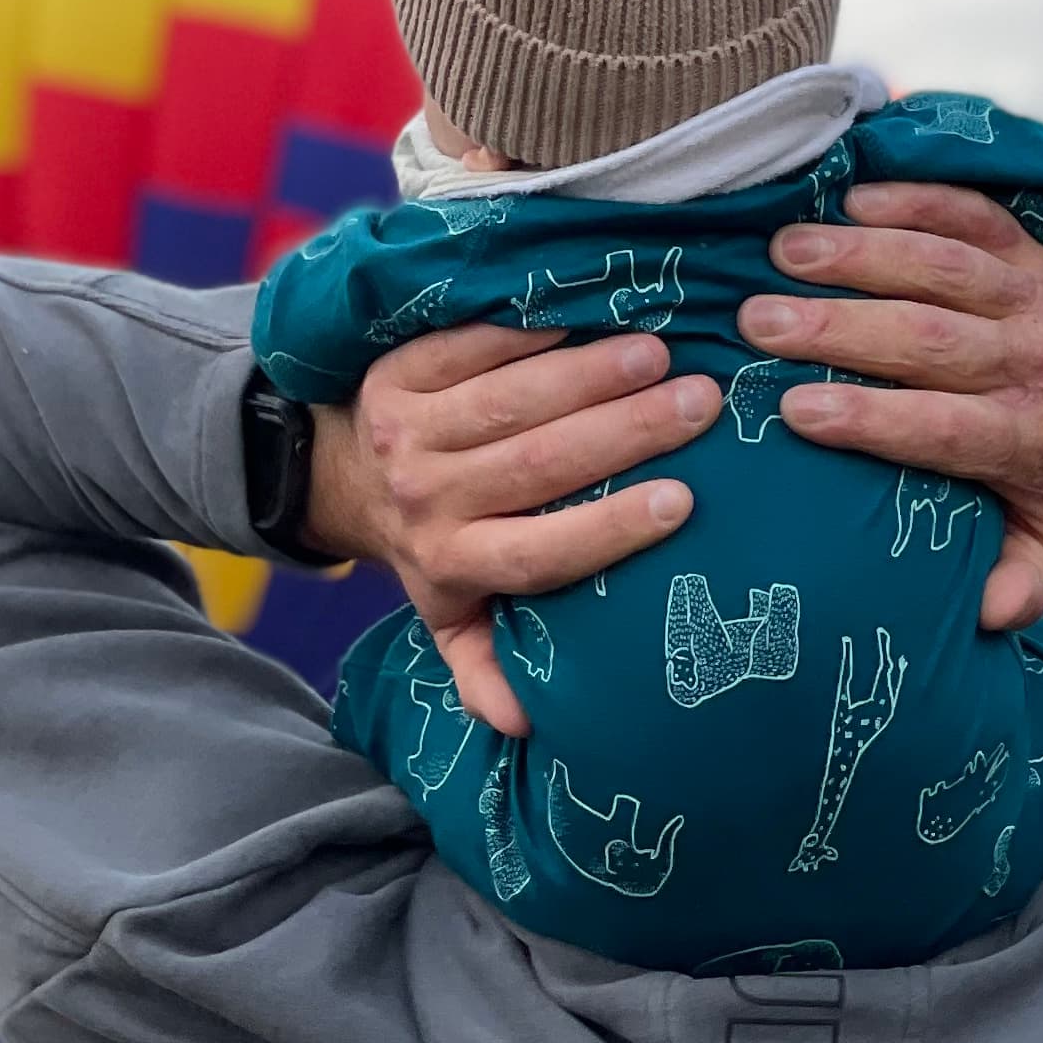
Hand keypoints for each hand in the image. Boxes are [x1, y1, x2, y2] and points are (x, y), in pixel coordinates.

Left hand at [304, 325, 721, 735]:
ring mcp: (405, 434)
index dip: (609, 529)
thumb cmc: (434, 546)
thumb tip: (527, 728)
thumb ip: (486, 667)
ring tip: (658, 352)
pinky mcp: (395, 376)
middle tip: (700, 400)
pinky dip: (523, 331)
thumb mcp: (452, 618)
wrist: (343, 476)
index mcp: (451, 567)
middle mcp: (426, 502)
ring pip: (505, 402)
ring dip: (586, 373)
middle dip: (623, 432)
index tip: (684, 501)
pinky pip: (464, 347)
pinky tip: (582, 315)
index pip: (538, 555)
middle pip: (534, 466)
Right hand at [739, 182, 1042, 630]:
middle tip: (756, 321)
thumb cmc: (1031, 468)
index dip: (874, 419)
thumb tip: (982, 615)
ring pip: (945, 267)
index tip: (794, 410)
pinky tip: (847, 197)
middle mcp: (1039, 363)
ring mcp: (1034, 296)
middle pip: (935, 340)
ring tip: (781, 251)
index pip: (948, 428)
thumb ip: (1015, 578)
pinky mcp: (1026, 247)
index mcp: (1030, 440)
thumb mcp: (1033, 533)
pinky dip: (912, 199)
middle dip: (841, 328)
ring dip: (860, 254)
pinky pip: (970, 214)